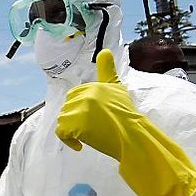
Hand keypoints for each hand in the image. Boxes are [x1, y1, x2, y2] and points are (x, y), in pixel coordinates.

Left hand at [56, 49, 195, 195]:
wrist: (133, 136)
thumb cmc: (127, 115)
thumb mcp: (118, 89)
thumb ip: (107, 70)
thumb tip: (104, 51)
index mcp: (94, 87)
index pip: (74, 95)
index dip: (80, 108)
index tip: (90, 118)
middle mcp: (86, 96)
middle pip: (68, 107)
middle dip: (75, 119)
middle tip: (89, 129)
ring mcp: (81, 110)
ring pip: (63, 119)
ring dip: (71, 130)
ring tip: (85, 136)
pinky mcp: (77, 125)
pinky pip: (62, 133)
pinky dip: (68, 141)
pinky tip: (79, 145)